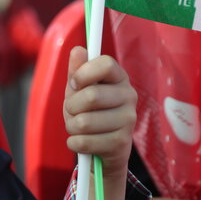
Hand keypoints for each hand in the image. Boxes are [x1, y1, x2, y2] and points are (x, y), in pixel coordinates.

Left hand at [64, 46, 136, 199]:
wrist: (104, 149)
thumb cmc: (90, 112)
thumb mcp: (79, 90)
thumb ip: (77, 71)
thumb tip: (78, 50)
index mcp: (119, 78)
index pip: (106, 63)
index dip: (84, 73)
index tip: (74, 84)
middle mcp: (129, 96)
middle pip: (90, 96)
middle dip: (71, 106)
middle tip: (73, 111)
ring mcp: (128, 121)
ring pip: (84, 122)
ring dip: (71, 126)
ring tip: (78, 127)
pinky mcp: (121, 143)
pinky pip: (83, 141)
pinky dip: (74, 142)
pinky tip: (80, 141)